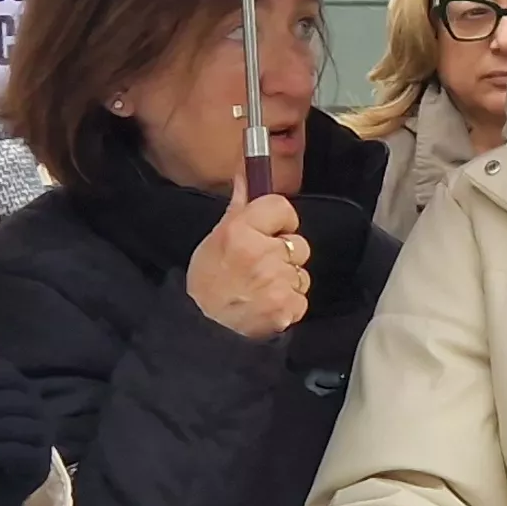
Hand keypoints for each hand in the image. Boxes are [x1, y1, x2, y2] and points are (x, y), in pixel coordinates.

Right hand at [186, 182, 311, 340]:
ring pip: (302, 271)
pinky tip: (268, 304)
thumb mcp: (215, 240)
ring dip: (288, 279)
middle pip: (298, 242)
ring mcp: (278, 281)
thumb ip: (238, 208)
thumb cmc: (208, 283)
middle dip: (284, 254)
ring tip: (261, 288)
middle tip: (260, 267)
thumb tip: (245, 176)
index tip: (272, 230)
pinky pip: (302, 297)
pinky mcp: (288, 307)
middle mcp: (262, 254)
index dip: (281, 219)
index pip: (283, 207)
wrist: (204, 329)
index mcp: (241, 231)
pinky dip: (289, 302)